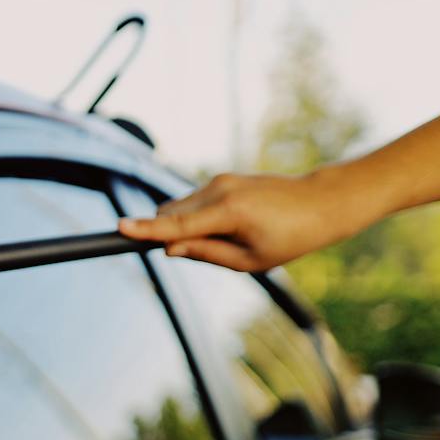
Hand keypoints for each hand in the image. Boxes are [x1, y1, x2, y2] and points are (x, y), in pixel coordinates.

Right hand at [118, 169, 385, 270]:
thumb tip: (170, 250)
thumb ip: (206, 254)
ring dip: (183, 227)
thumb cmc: (290, 237)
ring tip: (226, 240)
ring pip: (179, 208)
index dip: (145, 230)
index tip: (118, 228)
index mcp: (229, 213)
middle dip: (166, 235)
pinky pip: (193, 202)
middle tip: (196, 254)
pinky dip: (195, 218)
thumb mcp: (250, 260)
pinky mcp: (223, 179)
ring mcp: (220, 181)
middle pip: (170, 215)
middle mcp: (219, 189)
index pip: (177, 226)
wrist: (321, 203)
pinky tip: (226, 228)